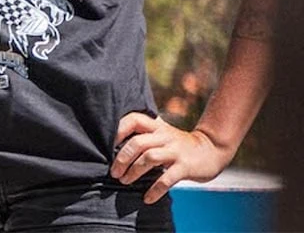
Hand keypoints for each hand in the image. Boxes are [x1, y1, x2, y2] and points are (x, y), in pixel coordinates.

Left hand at [110, 112, 233, 203]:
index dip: (119, 130)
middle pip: (138, 142)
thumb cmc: (178, 144)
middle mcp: (164, 135)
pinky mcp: (185, 166)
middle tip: (113, 172)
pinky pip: (166, 179)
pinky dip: (155, 190)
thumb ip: (145, 136)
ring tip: (124, 181)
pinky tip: (147, 199)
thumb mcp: (162, 134)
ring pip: (149, 158)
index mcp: (156, 126)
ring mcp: (175, 150)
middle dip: (122, 158)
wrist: (211, 149)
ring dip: (134, 171)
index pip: (134, 119)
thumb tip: (116, 148)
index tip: (108, 144)